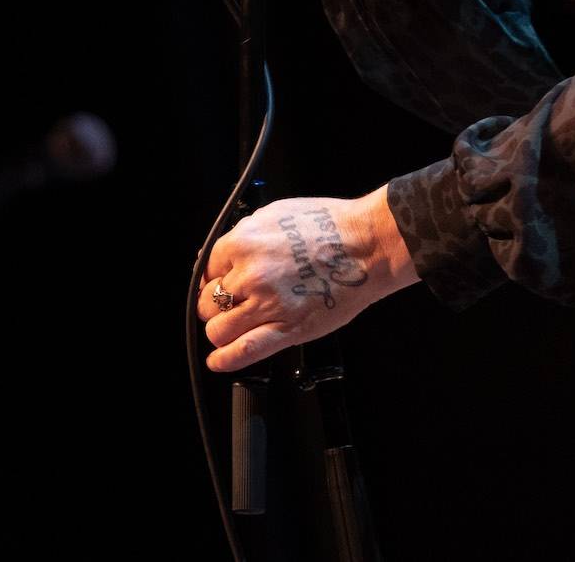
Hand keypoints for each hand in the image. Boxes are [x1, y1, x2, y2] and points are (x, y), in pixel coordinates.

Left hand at [196, 187, 418, 373]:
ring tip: (231, 328)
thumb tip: (221, 255)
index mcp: (244, 243)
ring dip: (221, 331)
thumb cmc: (329, 225)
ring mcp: (267, 305)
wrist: (367, 245)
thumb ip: (244, 235)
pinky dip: (224, 360)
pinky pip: (244, 351)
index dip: (212, 278)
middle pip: (208, 302)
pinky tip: (218, 361)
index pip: (207, 269)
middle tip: (228, 305)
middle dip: (214, 305)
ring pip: (219, 330)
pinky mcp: (288, 330)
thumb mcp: (276, 213)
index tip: (219, 284)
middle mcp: (250, 275)